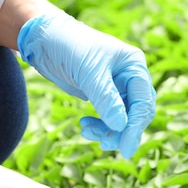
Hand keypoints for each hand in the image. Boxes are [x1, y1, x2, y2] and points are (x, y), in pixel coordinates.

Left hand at [17, 11, 155, 157]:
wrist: (44, 39)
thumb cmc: (69, 46)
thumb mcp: (89, 72)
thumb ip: (106, 99)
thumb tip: (121, 127)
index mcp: (135, 66)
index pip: (143, 102)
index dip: (135, 127)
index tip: (125, 149)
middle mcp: (131, 78)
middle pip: (137, 113)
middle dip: (122, 130)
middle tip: (105, 144)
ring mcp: (119, 88)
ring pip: (124, 119)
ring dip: (109, 131)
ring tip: (87, 132)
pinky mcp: (105, 96)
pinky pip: (110, 118)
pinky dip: (100, 126)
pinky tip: (85, 126)